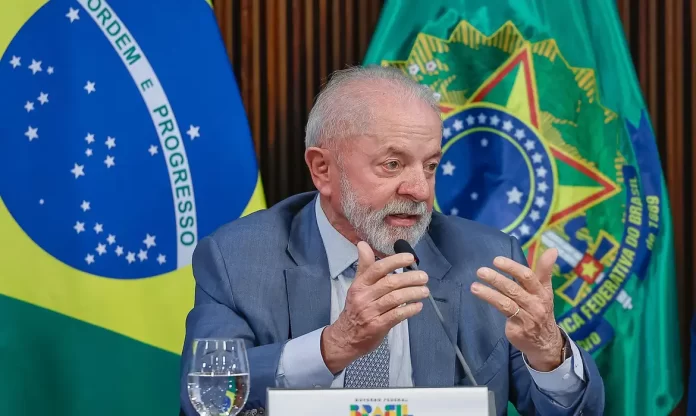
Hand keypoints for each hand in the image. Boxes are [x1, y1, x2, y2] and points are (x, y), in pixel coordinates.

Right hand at [320, 241, 428, 373]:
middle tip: (424, 277)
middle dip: (410, 279)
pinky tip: (418, 306)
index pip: (377, 268)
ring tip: (425, 291)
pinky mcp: (377, 326)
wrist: (345, 337)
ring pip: (395, 298)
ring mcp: (370, 312)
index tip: (410, 258)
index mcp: (360, 285)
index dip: (395, 261)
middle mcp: (364, 297)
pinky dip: (410, 309)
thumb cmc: (355, 308)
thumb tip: (362, 244)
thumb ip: (364, 266)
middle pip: (390, 283)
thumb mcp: (357, 286)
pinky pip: (397, 315)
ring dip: (413, 293)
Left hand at [470, 248, 563, 371]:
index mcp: (542, 292)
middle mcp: (536, 305)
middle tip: (480, 271)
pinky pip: (504, 316)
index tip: (496, 260)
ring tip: (474, 286)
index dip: (512, 267)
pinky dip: (494, 306)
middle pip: (514, 289)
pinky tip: (482, 297)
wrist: (546, 341)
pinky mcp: (518, 330)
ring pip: (506, 303)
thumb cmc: (541, 309)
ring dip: (488, 294)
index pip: (527, 277)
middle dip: (496, 279)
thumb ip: (544, 270)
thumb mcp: (545, 290)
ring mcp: (527, 318)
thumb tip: (553, 249)